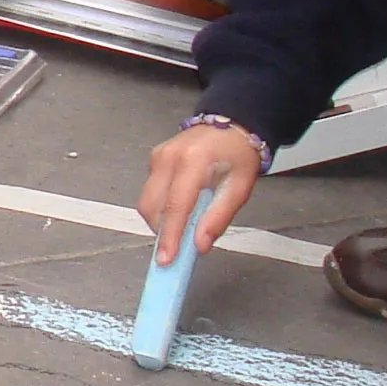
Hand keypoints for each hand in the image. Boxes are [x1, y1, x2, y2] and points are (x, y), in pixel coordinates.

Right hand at [136, 122, 268, 261]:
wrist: (230, 127)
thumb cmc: (237, 156)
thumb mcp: (239, 189)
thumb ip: (218, 218)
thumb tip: (199, 244)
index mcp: (193, 162)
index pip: (175, 206)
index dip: (169, 236)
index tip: (166, 259)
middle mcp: (170, 157)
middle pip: (152, 206)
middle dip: (162, 231)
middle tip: (179, 244)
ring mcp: (158, 157)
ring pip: (147, 201)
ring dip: (161, 220)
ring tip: (185, 221)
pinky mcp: (153, 160)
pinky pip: (150, 191)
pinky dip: (162, 206)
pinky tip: (181, 204)